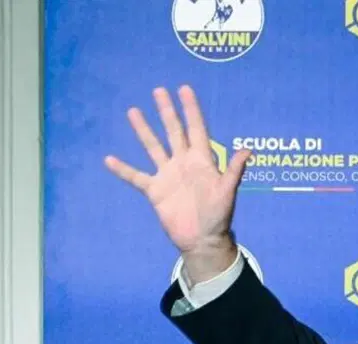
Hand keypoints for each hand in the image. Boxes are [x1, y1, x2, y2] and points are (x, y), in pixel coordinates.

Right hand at [103, 85, 252, 280]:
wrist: (203, 239)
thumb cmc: (219, 215)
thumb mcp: (227, 192)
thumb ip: (234, 171)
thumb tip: (248, 151)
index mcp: (202, 161)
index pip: (196, 129)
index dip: (191, 110)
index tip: (184, 89)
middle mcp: (183, 163)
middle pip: (174, 131)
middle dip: (167, 111)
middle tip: (159, 90)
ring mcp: (168, 175)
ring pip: (153, 147)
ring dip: (143, 130)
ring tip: (133, 111)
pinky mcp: (155, 190)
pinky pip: (136, 176)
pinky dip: (123, 169)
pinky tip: (109, 159)